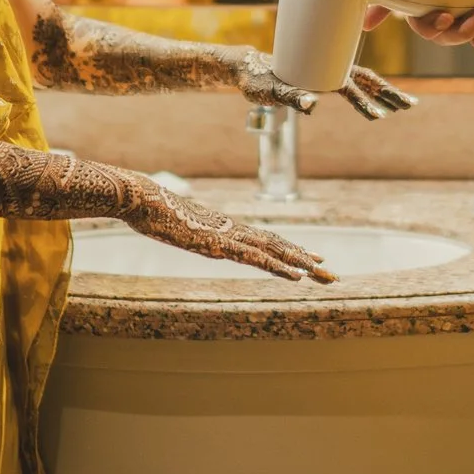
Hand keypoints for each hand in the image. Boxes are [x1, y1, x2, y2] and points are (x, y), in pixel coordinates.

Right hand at [120, 185, 336, 281]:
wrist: (142, 198)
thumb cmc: (154, 210)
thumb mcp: (175, 226)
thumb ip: (189, 230)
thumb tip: (191, 232)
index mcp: (225, 228)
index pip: (265, 241)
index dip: (290, 251)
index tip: (310, 259)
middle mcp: (233, 230)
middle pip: (277, 245)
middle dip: (305, 260)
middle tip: (331, 272)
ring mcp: (228, 237)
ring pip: (274, 251)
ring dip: (300, 263)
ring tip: (323, 272)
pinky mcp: (220, 245)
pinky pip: (256, 258)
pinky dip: (279, 266)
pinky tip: (296, 275)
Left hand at [235, 49, 419, 120]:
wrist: (247, 67)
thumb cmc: (258, 78)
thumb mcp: (272, 90)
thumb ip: (292, 96)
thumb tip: (312, 105)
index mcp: (323, 70)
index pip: (354, 84)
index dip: (369, 100)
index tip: (381, 116)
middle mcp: (329, 69)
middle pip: (368, 80)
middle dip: (390, 93)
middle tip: (412, 105)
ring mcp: (327, 73)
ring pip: (363, 82)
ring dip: (383, 93)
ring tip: (403, 104)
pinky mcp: (321, 79)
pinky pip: (350, 85)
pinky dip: (366, 93)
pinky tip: (375, 100)